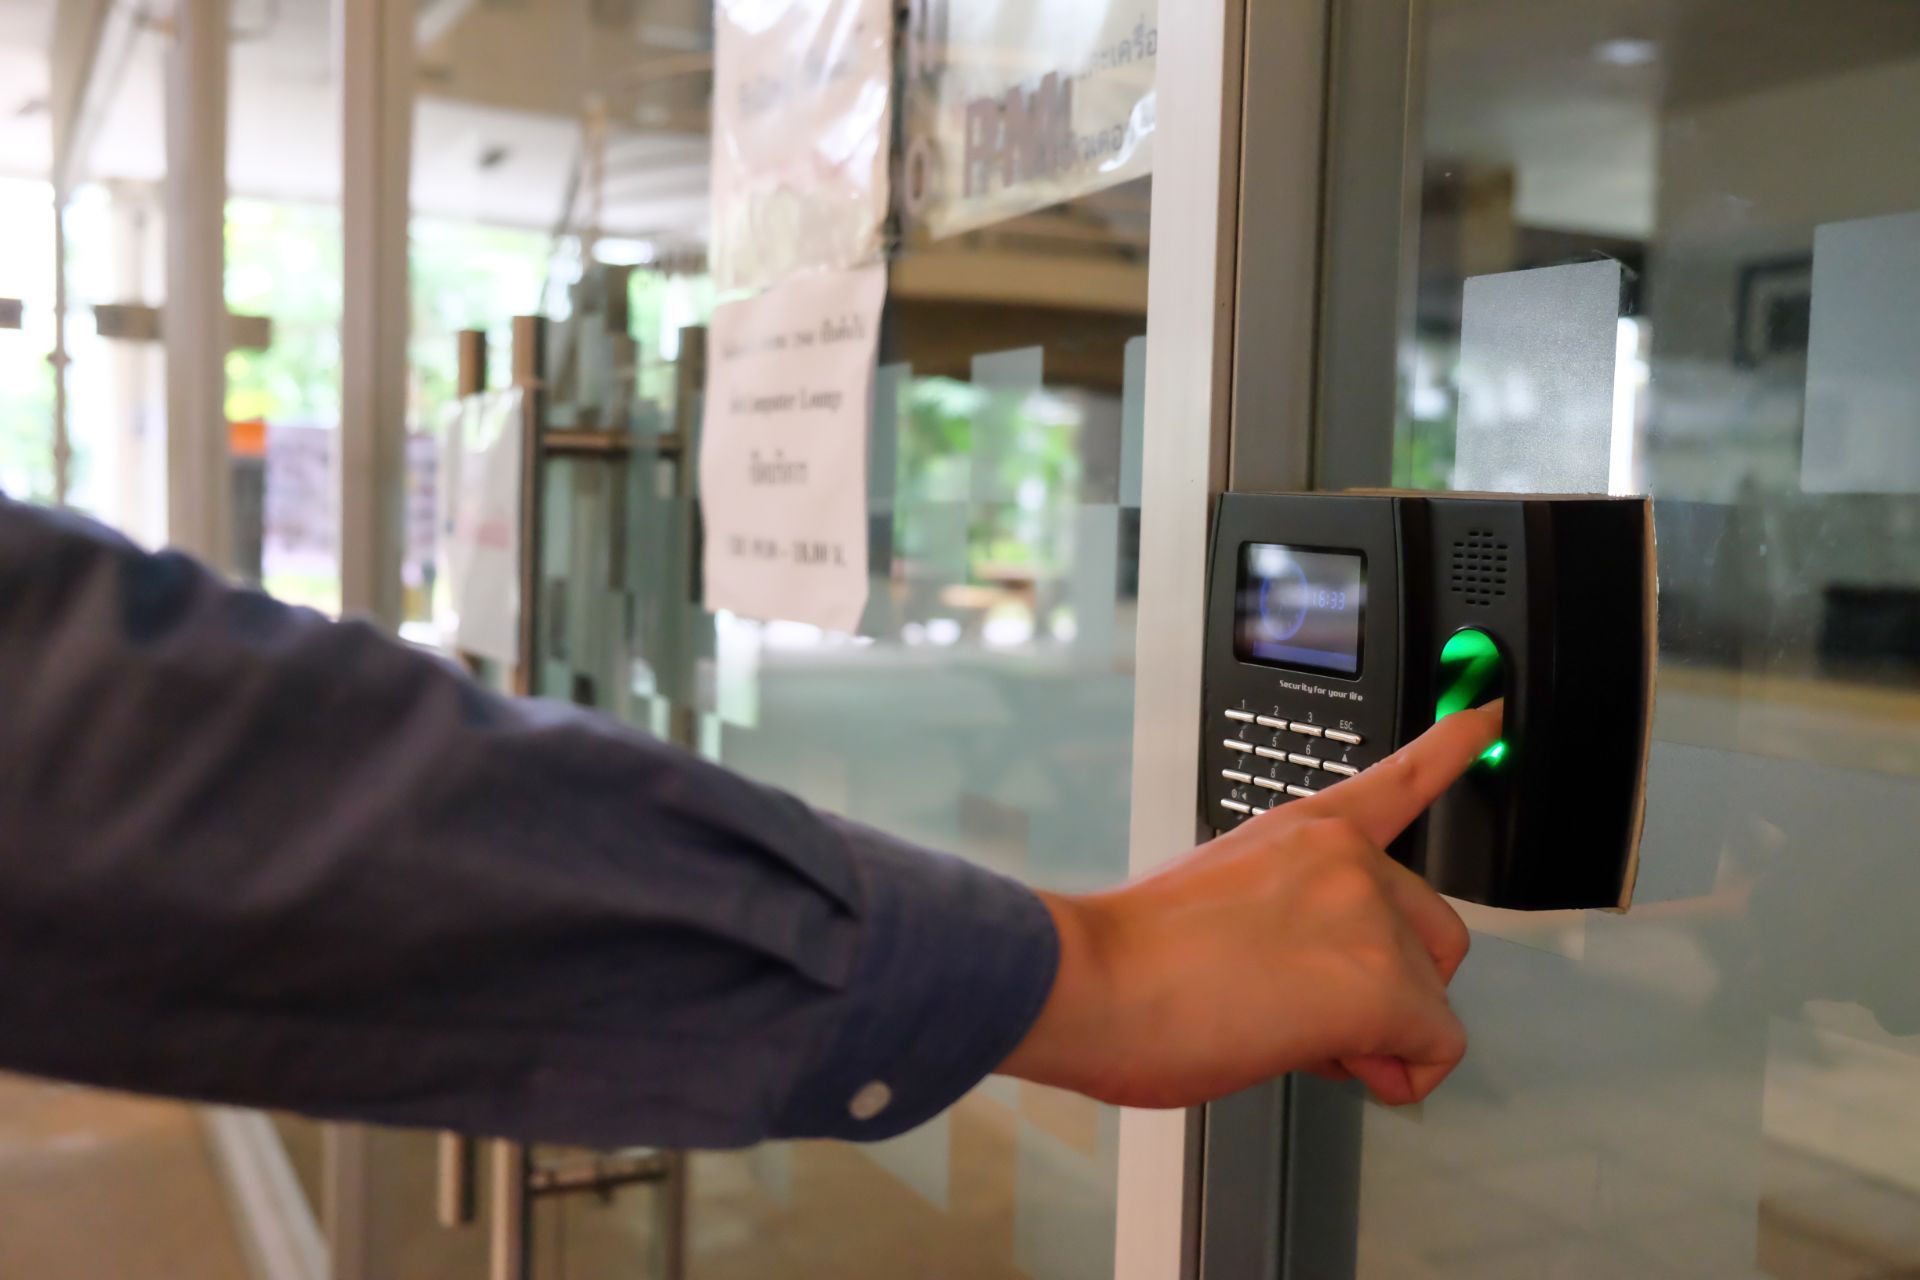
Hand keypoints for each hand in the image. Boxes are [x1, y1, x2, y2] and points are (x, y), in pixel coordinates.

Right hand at [1000, 703, 1500, 1108]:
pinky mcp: (1379, 982)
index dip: (1450, 748)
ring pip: (1429, 1000)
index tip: (1486, 712)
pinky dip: (1397, 1074)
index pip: (1397, 779)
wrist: (1092, 982)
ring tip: (1285, 1031)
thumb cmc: (1131, 957)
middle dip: (1392, 988)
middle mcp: (1347, 859)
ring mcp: (1367, 914)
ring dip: (1377, 1035)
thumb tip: (1312, 984)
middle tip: (1306, 1009)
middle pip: (1434, 935)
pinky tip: (1330, 1059)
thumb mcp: (1221, 899)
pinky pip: (1434, 1050)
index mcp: (1303, 831)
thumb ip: (1292, 917)